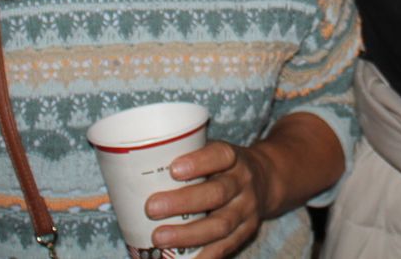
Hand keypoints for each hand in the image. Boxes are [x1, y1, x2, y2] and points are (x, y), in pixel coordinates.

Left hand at [145, 141, 274, 258]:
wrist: (266, 180)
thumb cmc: (223, 166)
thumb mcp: (213, 151)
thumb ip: (186, 156)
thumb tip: (134, 166)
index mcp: (233, 158)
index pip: (220, 156)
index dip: (199, 162)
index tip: (173, 170)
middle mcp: (243, 183)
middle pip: (217, 193)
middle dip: (183, 202)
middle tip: (151, 207)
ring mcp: (247, 210)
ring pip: (220, 225)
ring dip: (188, 234)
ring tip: (159, 237)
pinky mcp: (246, 232)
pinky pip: (225, 247)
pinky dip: (203, 257)